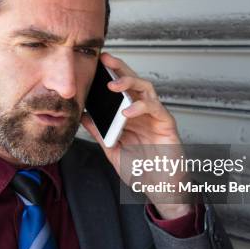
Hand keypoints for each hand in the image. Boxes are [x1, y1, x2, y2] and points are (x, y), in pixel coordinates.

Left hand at [81, 52, 191, 219]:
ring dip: (130, 83)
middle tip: (105, 59)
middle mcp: (144, 111)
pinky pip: (156, 109)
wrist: (159, 188)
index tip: (94, 65)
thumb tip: (83, 115)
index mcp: (131, 114)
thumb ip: (100, 131)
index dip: (110, 74)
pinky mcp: (167, 124)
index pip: (121, 88)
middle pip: (133, 82)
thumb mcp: (112, 149)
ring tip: (113, 85)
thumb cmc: (140, 168)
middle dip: (120, 68)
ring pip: (146, 89)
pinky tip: (127, 112)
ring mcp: (156, 116)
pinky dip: (141, 108)